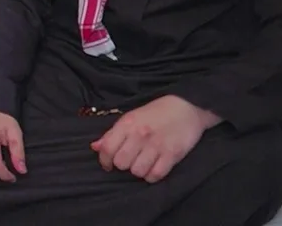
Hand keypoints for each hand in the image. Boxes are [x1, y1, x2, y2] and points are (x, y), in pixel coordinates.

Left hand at [91, 95, 218, 182]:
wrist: (186, 106)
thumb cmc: (155, 113)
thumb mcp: (130, 118)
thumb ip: (112, 134)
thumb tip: (95, 147)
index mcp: (127, 124)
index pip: (108, 149)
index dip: (105, 160)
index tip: (108, 165)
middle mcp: (140, 135)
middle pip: (121, 163)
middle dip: (123, 165)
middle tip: (130, 160)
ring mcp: (157, 145)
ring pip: (137, 171)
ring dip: (139, 170)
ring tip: (143, 163)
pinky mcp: (173, 154)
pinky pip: (156, 175)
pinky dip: (152, 176)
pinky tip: (154, 168)